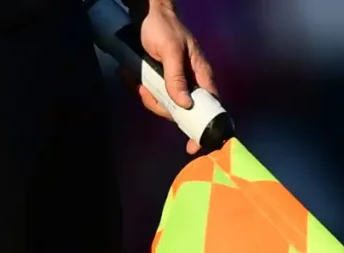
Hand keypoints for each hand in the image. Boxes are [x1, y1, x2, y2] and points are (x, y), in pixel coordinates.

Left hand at [126, 1, 217, 153]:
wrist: (146, 16)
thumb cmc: (164, 28)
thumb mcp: (170, 51)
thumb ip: (176, 77)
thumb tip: (184, 105)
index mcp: (201, 76)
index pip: (211, 108)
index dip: (205, 128)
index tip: (194, 145)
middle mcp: (191, 83)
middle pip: (182, 112)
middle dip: (163, 108)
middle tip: (146, 92)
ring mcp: (175, 84)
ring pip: (165, 106)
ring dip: (149, 98)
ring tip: (138, 81)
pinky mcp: (161, 82)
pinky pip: (153, 96)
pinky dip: (142, 91)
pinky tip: (133, 77)